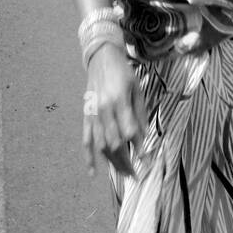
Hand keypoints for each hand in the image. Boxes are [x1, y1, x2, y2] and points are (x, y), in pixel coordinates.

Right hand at [82, 43, 143, 175]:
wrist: (101, 58)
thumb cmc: (123, 72)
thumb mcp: (137, 89)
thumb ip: (139, 114)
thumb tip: (143, 138)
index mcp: (118, 100)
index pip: (130, 132)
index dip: (139, 149)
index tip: (147, 162)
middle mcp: (103, 109)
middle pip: (114, 143)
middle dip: (126, 162)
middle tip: (136, 175)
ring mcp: (92, 114)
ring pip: (101, 145)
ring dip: (112, 163)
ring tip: (123, 174)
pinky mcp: (86, 116)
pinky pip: (85, 140)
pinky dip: (88, 157)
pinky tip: (93, 172)